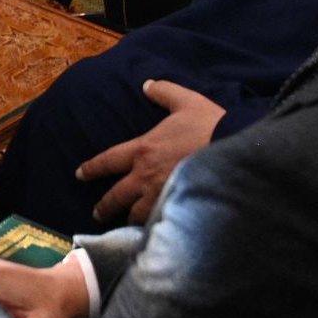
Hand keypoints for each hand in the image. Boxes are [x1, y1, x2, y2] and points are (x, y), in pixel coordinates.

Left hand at [77, 79, 225, 223]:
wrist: (237, 152)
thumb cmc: (209, 125)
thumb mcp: (185, 101)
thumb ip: (163, 91)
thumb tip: (147, 84)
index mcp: (143, 150)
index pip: (108, 160)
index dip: (92, 168)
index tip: (80, 174)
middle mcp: (146, 176)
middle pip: (117, 195)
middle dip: (105, 205)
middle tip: (97, 213)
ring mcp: (162, 196)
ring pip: (136, 214)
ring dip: (127, 219)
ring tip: (123, 225)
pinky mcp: (179, 210)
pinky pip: (159, 223)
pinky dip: (152, 228)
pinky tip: (151, 233)